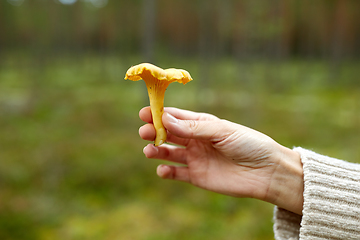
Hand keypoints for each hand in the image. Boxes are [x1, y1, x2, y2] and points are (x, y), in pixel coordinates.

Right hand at [139, 107, 303, 214]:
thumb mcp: (222, 131)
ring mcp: (195, 158)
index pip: (176, 117)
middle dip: (154, 131)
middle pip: (169, 133)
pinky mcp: (197, 176)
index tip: (144, 112)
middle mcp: (196, 140)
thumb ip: (193, 128)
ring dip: (156, 150)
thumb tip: (165, 120)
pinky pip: (176, 173)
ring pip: (169, 152)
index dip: (160, 114)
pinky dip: (166, 171)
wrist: (266, 172)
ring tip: (149, 150)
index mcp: (202, 124)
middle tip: (143, 131)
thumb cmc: (249, 145)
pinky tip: (162, 169)